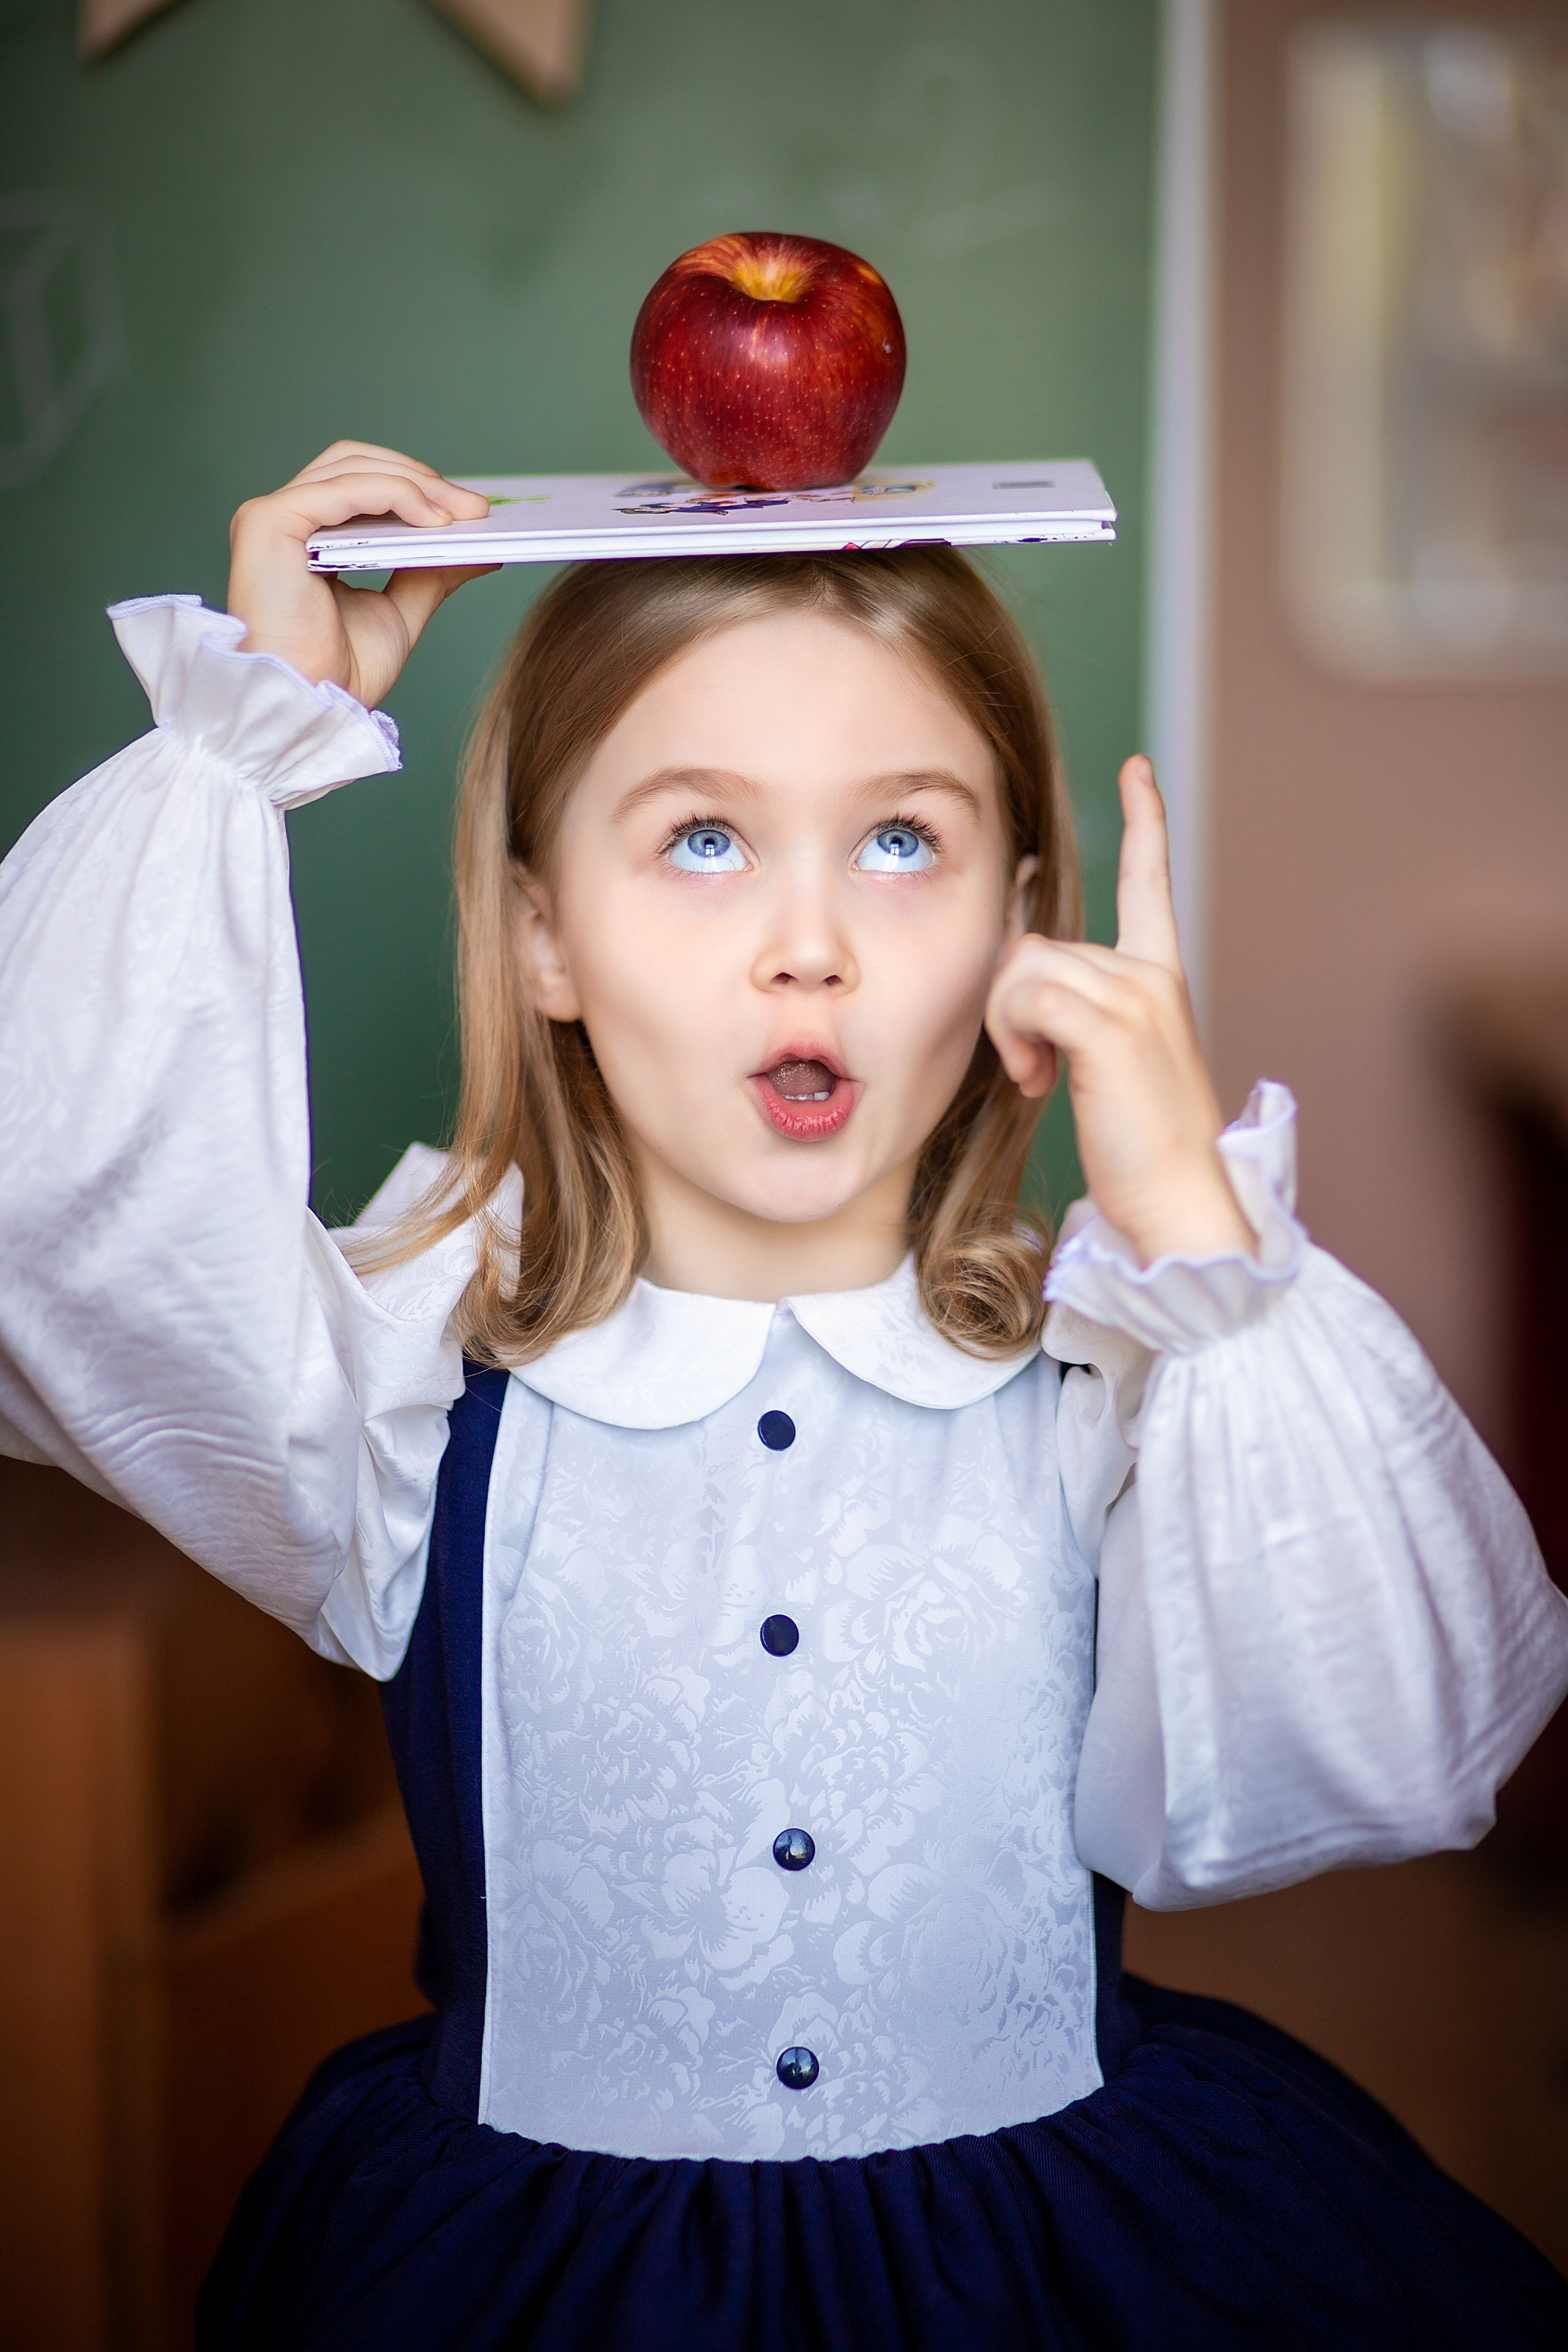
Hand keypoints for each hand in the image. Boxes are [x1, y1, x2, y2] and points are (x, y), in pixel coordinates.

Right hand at [227, 441, 497, 707]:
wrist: (312, 712)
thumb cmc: (340, 675)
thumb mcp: (400, 612)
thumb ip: (430, 572)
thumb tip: (478, 548)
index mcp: (306, 537)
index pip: (361, 484)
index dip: (417, 487)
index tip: (472, 509)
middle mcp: (284, 520)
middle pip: (355, 462)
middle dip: (422, 478)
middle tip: (476, 508)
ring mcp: (271, 518)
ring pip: (351, 464)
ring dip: (416, 482)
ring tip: (461, 513)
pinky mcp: (268, 522)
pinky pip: (345, 488)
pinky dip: (396, 493)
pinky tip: (434, 519)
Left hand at [986, 756, 1254, 1264]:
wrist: (1179, 1203)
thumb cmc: (1139, 1150)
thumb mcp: (1103, 1063)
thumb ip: (1069, 1005)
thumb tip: (1022, 960)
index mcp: (1161, 980)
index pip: (1149, 885)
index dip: (1146, 824)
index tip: (1139, 769)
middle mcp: (1152, 975)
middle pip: (1035, 947)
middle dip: (1011, 1006)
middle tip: (1036, 1068)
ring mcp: (1137, 994)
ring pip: (1022, 969)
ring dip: (1007, 1028)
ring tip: (1041, 1079)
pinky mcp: (1112, 1021)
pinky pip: (1025, 996)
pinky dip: (1013, 1038)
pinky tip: (1041, 1081)